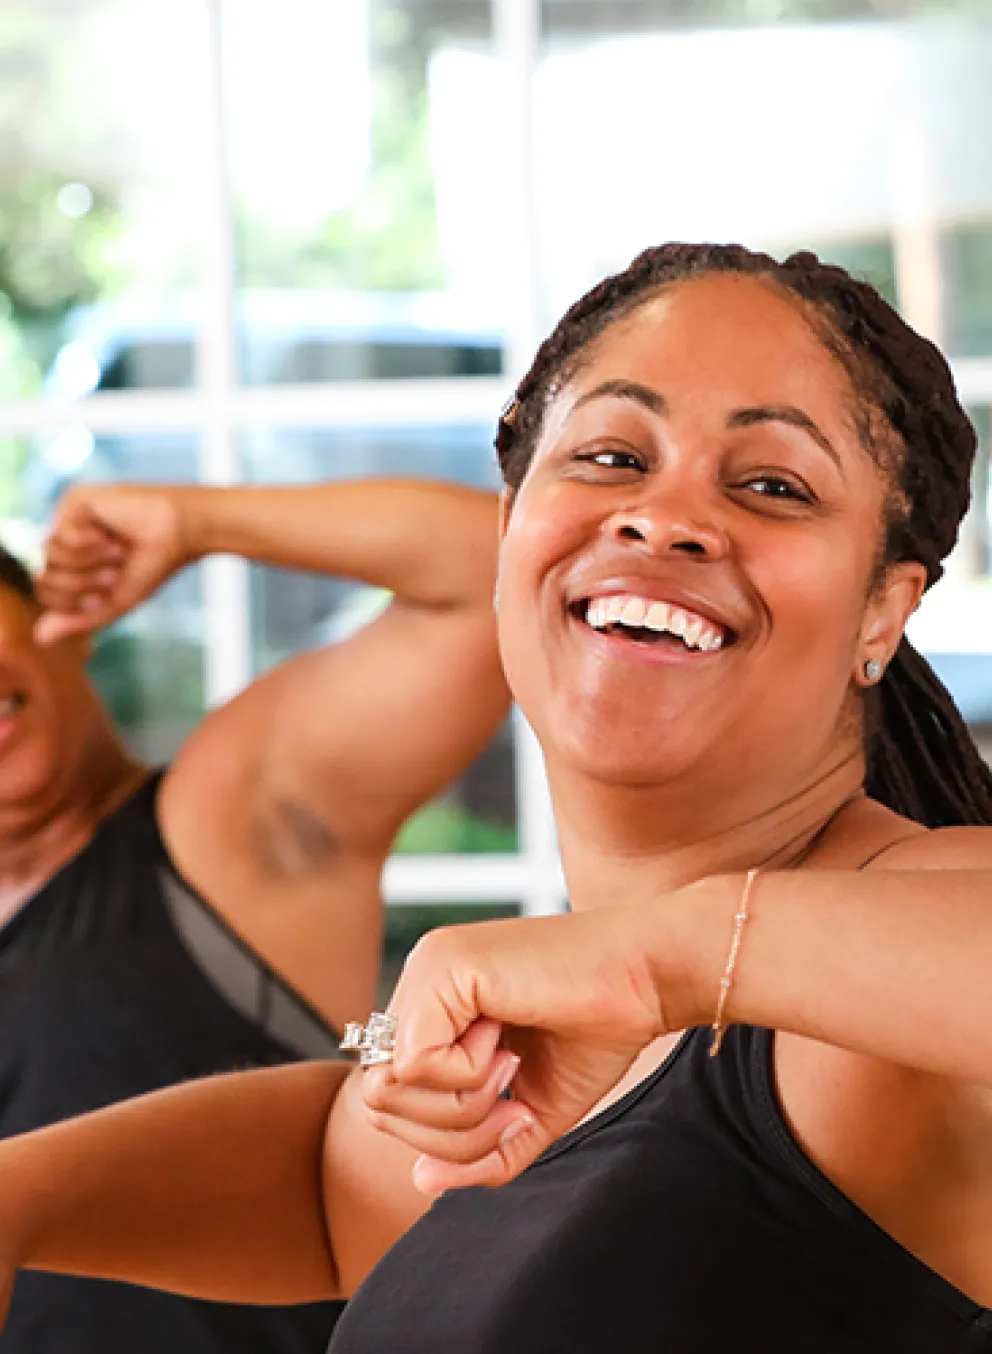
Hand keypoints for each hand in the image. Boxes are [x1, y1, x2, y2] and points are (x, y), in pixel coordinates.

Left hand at [34, 485, 195, 644]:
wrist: (180, 533)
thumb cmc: (153, 566)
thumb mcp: (115, 602)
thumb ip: (79, 620)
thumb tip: (40, 638)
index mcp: (72, 564)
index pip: (45, 591)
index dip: (73, 600)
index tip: (108, 590)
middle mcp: (66, 539)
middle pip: (43, 574)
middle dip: (80, 583)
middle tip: (113, 573)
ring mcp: (69, 518)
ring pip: (49, 554)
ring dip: (88, 562)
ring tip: (117, 551)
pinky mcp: (75, 500)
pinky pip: (62, 534)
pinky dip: (89, 544)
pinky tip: (110, 535)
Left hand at [360, 906, 675, 1192]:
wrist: (648, 976)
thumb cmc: (597, 1029)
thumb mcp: (530, 1110)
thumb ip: (479, 1149)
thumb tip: (421, 1179)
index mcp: (433, 1007)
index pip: (389, 1100)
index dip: (444, 1135)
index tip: (511, 1112)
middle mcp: (418, 981)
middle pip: (376, 1101)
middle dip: (448, 1131)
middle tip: (510, 1100)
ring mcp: (425, 968)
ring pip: (386, 1086)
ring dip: (460, 1104)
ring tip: (510, 1066)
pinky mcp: (443, 967)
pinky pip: (415, 1062)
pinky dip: (467, 1075)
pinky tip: (506, 1042)